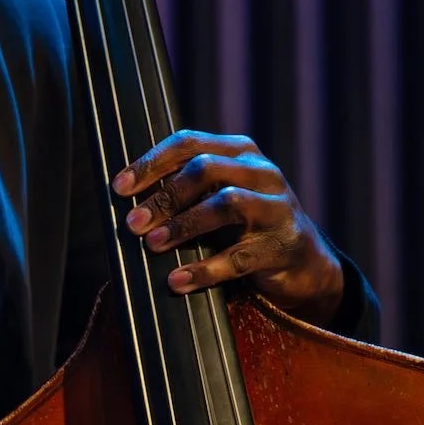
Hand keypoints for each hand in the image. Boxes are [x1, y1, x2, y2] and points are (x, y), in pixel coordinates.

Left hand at [112, 130, 344, 325]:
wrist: (304, 263)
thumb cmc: (245, 228)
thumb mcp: (217, 201)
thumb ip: (184, 193)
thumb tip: (126, 204)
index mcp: (239, 152)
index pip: (189, 143)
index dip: (151, 163)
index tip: (119, 188)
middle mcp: (260, 172)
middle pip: (205, 169)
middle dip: (164, 197)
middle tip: (132, 224)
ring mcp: (276, 207)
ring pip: (225, 204)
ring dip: (182, 225)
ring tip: (152, 245)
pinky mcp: (281, 246)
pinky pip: (238, 256)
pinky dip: (204, 269)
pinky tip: (177, 281)